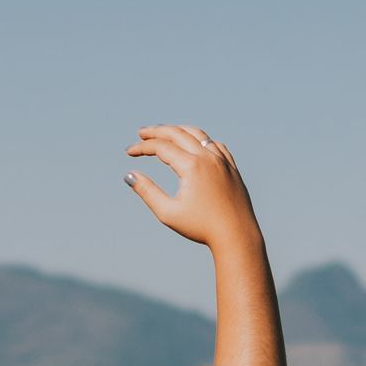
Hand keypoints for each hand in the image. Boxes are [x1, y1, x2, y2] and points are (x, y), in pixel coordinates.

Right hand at [124, 125, 259, 248]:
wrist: (236, 235)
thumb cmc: (200, 227)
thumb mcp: (168, 212)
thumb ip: (147, 192)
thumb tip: (129, 176)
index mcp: (192, 166)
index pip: (161, 147)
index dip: (142, 147)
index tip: (129, 152)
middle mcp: (208, 157)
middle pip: (177, 133)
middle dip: (157, 132)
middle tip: (141, 133)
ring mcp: (222, 160)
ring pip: (198, 134)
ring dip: (178, 130)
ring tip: (164, 134)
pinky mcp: (231, 167)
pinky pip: (214, 144)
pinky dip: (200, 139)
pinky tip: (194, 144)